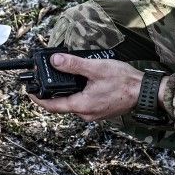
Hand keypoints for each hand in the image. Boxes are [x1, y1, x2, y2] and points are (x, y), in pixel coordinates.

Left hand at [28, 53, 143, 121]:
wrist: (146, 92)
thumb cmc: (124, 81)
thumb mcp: (95, 68)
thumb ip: (73, 64)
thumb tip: (54, 60)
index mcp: (81, 106)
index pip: (52, 106)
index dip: (38, 99)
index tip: (29, 92)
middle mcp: (86, 114)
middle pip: (62, 104)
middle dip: (53, 92)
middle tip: (46, 77)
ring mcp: (94, 113)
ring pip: (74, 102)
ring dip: (68, 91)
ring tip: (66, 75)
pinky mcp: (101, 110)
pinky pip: (84, 102)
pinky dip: (79, 92)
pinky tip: (84, 81)